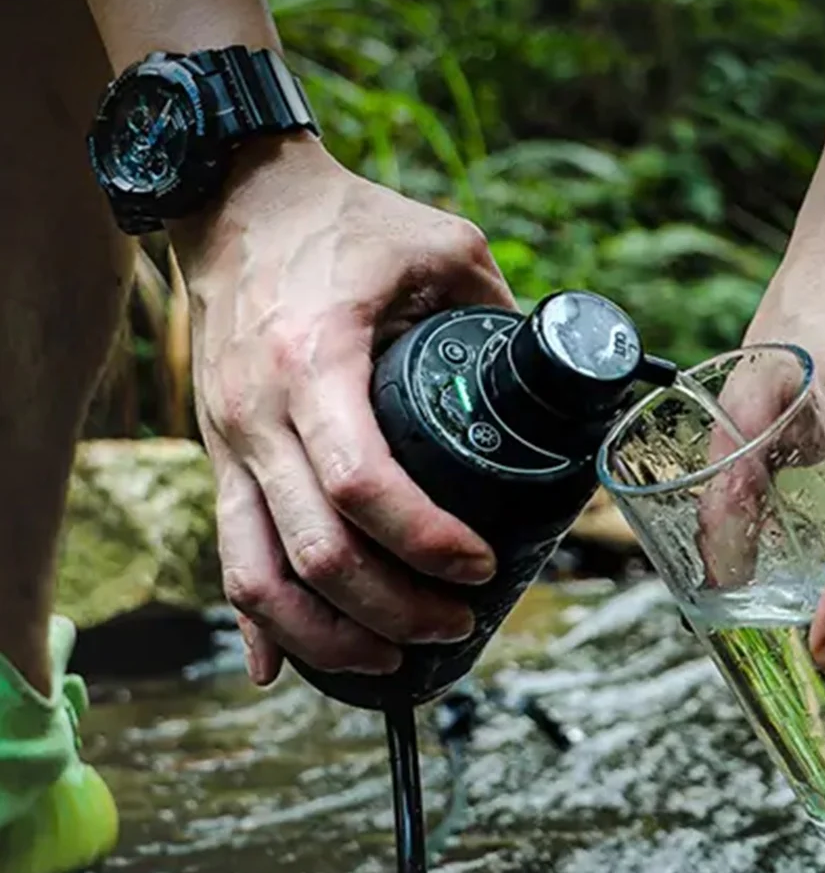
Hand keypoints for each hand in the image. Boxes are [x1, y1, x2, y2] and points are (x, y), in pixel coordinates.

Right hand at [171, 135, 515, 683]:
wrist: (236, 201)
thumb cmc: (341, 222)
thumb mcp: (440, 243)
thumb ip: (502, 305)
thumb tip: (558, 369)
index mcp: (313, 361)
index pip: (360, 484)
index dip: (425, 541)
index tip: (478, 565)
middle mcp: (258, 415)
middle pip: (315, 553)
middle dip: (392, 608)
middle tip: (454, 622)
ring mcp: (227, 442)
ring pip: (258, 577)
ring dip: (328, 636)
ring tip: (393, 656)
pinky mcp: (218, 455)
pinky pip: (226, 555)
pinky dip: (256, 622)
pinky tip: (281, 670)